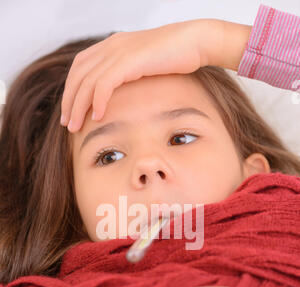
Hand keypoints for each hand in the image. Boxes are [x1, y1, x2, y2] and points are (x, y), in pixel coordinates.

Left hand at [60, 18, 223, 132]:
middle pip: (78, 75)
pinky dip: (97, 102)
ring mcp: (119, 51)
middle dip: (69, 101)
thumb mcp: (145, 65)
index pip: (80, 67)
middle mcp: (111, 45)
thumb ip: (129, 75)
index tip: (70, 111)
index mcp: (112, 45)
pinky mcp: (129, 60)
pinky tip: (97, 117)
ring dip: (78, 106)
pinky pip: (104, 84)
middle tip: (67, 124)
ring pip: (87, 82)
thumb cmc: (177, 57)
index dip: (71, 89)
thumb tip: (121, 96)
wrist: (196, 42)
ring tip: (75, 127)